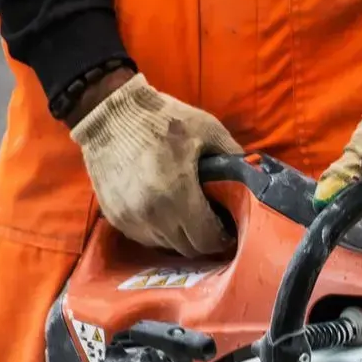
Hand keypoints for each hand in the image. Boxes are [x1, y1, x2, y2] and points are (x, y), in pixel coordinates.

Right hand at [70, 72, 242, 255]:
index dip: (221, 238)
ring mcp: (131, 219)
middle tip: (212, 225)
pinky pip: (145, 237)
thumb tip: (252, 177)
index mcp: (177, 194)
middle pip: (188, 249)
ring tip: (189, 217)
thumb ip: (233, 155)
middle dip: (204, 241)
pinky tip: (166, 212)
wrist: (108, 112)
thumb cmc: (162, 118)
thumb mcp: (207, 128)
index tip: (228, 229)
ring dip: (180, 237)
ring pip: (165, 246)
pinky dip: (158, 231)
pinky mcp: (115, 217)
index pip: (206, 240)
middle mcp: (152, 215)